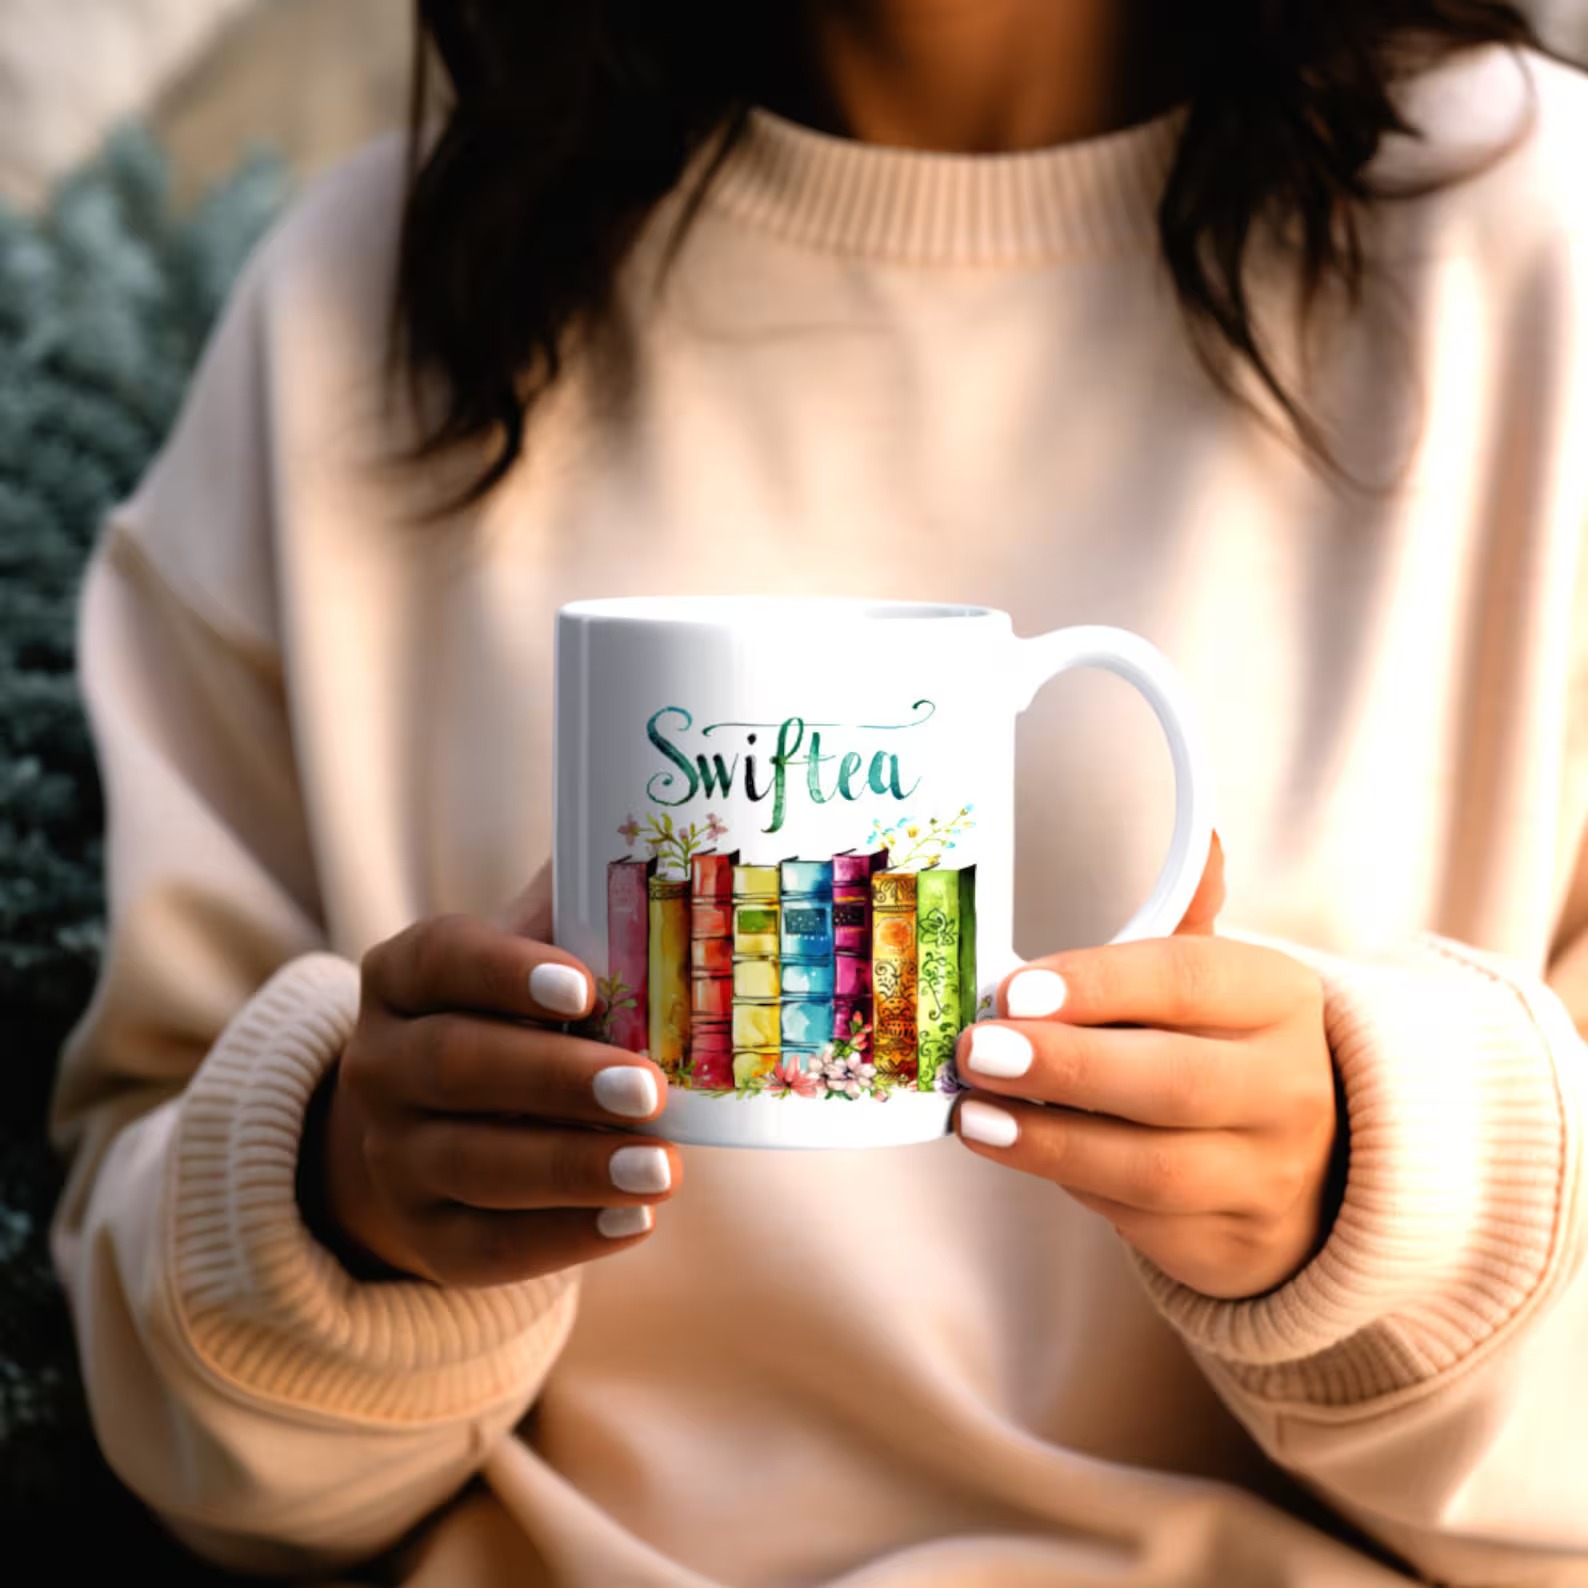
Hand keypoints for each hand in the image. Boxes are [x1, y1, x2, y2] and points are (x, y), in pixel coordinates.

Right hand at [302, 866, 678, 1286]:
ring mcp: (392, 1154)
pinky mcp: (423, 1234)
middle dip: (557, 1080)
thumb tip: (684, 837)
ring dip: (573, 1167)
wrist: (435, 1127)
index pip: (442, 960)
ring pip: (473, 1162)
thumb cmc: (519, 1016)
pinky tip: (633, 1223)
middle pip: (458, 1065)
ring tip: (664, 1169)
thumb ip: (582, 903)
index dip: (508, 972)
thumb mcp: (532, 952)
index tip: (587, 988)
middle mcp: (379, 1063)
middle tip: (650, 1089)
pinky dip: (561, 1238)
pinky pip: (485, 1246)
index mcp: (404, 976)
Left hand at [952, 834, 1342, 1298]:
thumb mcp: (1216, 983)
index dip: (1098, 984)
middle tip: (977, 1049)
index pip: (1188, 980)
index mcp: (1279, 998)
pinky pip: (1139, 1217)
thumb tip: (1204, 836)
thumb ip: (1186, 919)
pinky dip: (1070, 1181)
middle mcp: (1287, 1087)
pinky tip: (1014, 1147)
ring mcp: (1265, 1174)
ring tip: (974, 1113)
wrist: (1309, 1172)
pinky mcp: (1230, 1242)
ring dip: (1049, 1138)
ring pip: (1154, 1164)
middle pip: (1173, 1080)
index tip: (1015, 990)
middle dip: (1064, 1066)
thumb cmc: (1226, 1052)